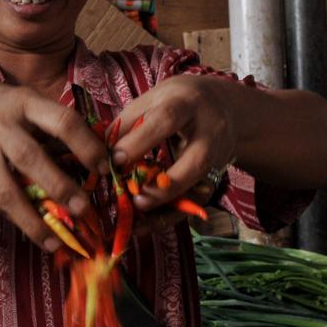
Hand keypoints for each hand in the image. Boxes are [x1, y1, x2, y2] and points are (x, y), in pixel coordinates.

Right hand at [0, 80, 107, 250]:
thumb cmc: (0, 106)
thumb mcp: (27, 101)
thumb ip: (54, 126)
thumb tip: (94, 156)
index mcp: (24, 104)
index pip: (61, 121)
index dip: (85, 144)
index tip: (103, 167)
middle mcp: (0, 128)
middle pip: (30, 158)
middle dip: (59, 186)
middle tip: (84, 210)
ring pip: (6, 190)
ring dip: (32, 219)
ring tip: (55, 242)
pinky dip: (16, 219)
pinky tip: (36, 235)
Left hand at [110, 74, 235, 215]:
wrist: (227, 108)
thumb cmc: (178, 103)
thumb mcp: (153, 100)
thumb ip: (127, 124)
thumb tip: (99, 152)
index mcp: (187, 104)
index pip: (166, 121)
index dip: (140, 142)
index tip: (114, 161)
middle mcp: (209, 133)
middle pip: (195, 161)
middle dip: (164, 184)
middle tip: (132, 197)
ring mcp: (217, 160)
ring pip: (197, 190)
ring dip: (164, 207)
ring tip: (134, 217)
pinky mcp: (214, 180)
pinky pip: (192, 205)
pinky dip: (166, 218)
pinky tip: (142, 226)